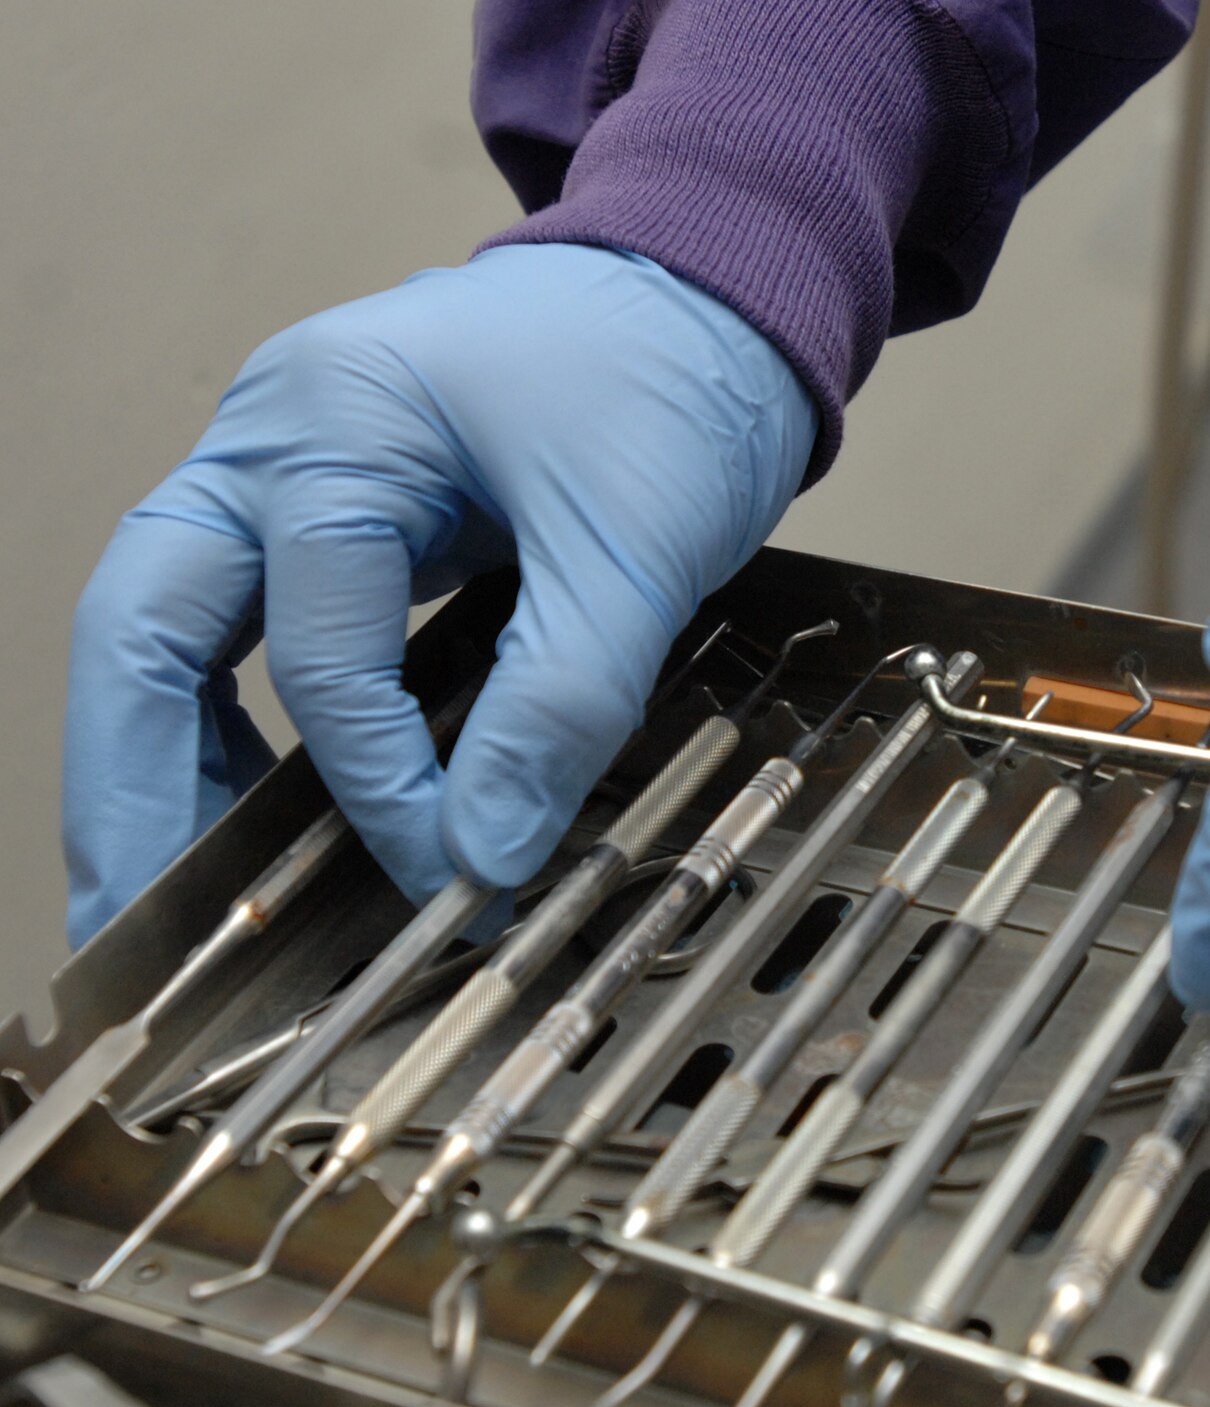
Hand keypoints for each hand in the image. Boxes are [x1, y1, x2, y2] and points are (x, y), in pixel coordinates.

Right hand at [65, 244, 814, 946]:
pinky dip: (242, 725)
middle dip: (134, 789)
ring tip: (182, 901)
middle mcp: (275, 440)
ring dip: (165, 766)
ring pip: (167, 633)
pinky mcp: (333, 516)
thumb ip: (562, 701)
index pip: (319, 653)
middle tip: (143, 938)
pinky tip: (268, 811)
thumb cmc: (670, 377)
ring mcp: (287, 473)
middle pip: (143, 629)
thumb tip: (486, 853)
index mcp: (335, 420)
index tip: (450, 882)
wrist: (710, 299)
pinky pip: (247, 632)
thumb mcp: (636, 546)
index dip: (380, 787)